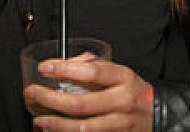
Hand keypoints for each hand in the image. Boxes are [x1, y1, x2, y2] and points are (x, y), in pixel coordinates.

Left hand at [23, 59, 153, 131]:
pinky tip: (55, 131)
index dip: (66, 69)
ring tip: (39, 119)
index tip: (46, 67)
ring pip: (82, 127)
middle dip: (50, 99)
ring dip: (56, 124)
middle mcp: (122, 102)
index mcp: (123, 78)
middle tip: (32, 92)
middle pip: (81, 103)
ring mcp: (119, 124)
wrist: (157, 117)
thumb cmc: (134, 92)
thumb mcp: (121, 73)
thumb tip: (67, 63)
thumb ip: (96, 65)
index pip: (92, 72)